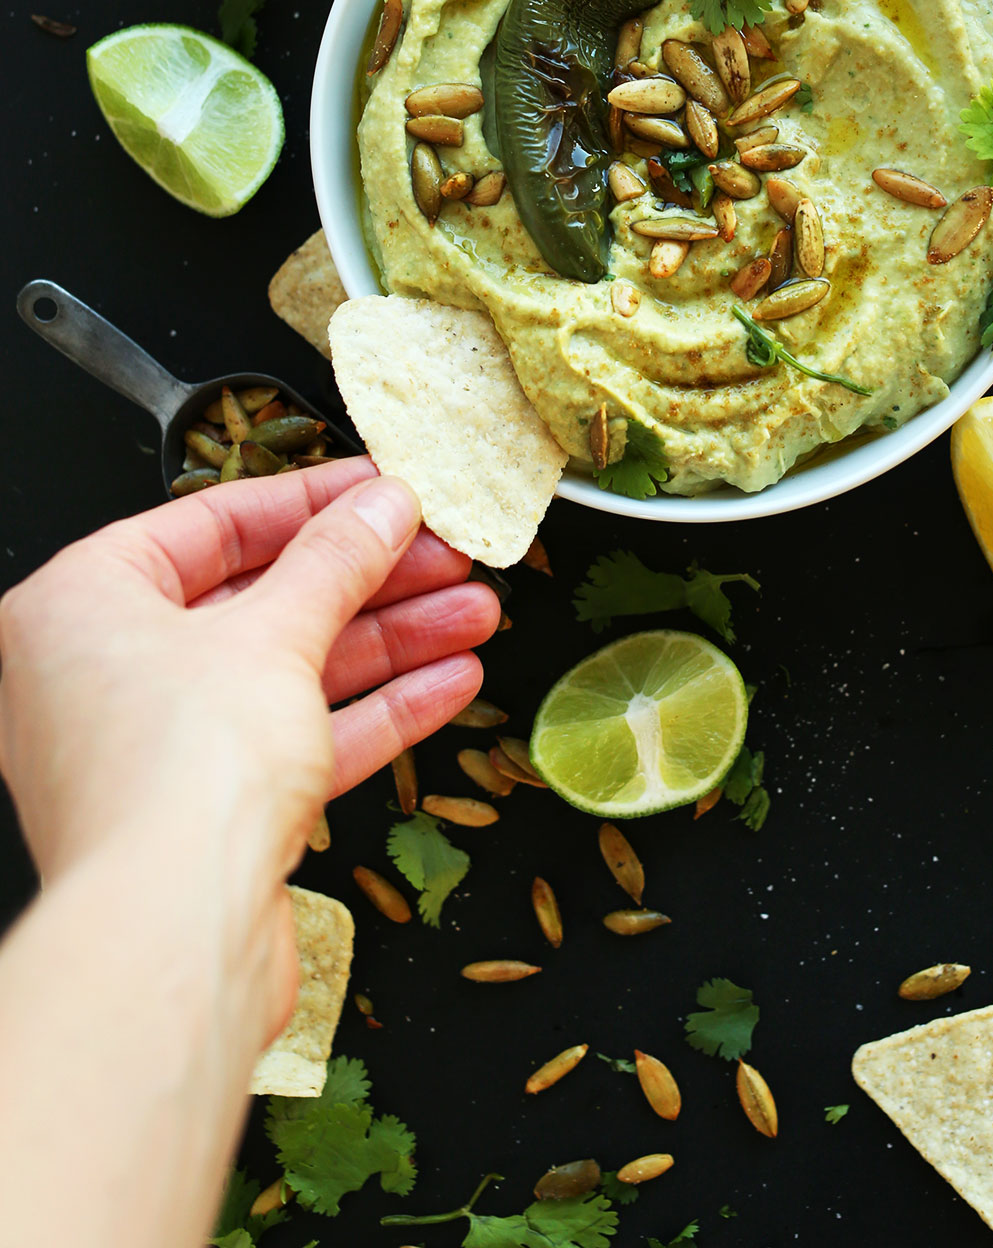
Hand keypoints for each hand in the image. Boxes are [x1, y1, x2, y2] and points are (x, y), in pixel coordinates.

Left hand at [0, 457, 498, 893]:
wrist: (170, 939)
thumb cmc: (177, 778)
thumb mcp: (276, 633)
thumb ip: (338, 559)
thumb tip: (382, 506)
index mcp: (81, 605)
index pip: (211, 522)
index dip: (314, 501)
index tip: (384, 491)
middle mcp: (103, 674)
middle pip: (259, 600)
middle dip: (370, 580)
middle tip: (446, 554)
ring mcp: (155, 749)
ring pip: (287, 673)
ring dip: (388, 643)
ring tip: (473, 613)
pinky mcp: (205, 815)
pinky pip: (295, 741)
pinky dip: (371, 711)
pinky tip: (447, 684)